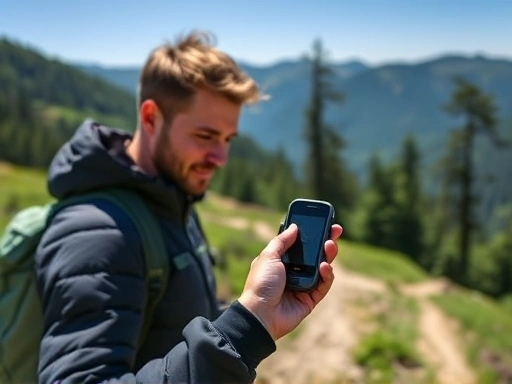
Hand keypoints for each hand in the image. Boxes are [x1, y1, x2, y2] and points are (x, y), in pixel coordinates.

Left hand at [238, 223, 342, 340]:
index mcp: (282, 260)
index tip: (322, 222)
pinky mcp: (310, 299)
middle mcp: (293, 271)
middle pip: (314, 254)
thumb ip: (282, 240)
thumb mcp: (269, 256)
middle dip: (326, 241)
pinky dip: (327, 275)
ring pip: (322, 267)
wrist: (260, 313)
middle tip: (335, 230)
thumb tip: (295, 227)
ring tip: (329, 245)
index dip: (311, 233)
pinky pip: (324, 285)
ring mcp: (303, 285)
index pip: (300, 243)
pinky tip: (325, 266)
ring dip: (328, 255)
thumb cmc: (261, 283)